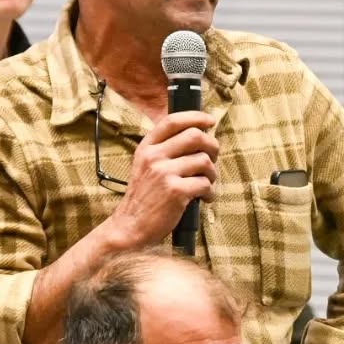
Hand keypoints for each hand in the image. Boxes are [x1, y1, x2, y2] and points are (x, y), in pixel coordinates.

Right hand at [108, 110, 218, 247]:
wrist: (130, 227)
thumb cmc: (144, 197)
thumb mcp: (146, 166)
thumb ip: (165, 150)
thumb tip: (199, 136)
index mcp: (146, 147)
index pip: (172, 121)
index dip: (195, 117)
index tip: (210, 121)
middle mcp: (154, 156)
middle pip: (195, 136)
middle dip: (212, 146)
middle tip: (213, 159)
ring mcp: (164, 173)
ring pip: (204, 160)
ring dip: (212, 173)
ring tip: (207, 184)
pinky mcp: (175, 191)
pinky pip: (204, 183)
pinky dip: (210, 192)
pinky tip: (204, 199)